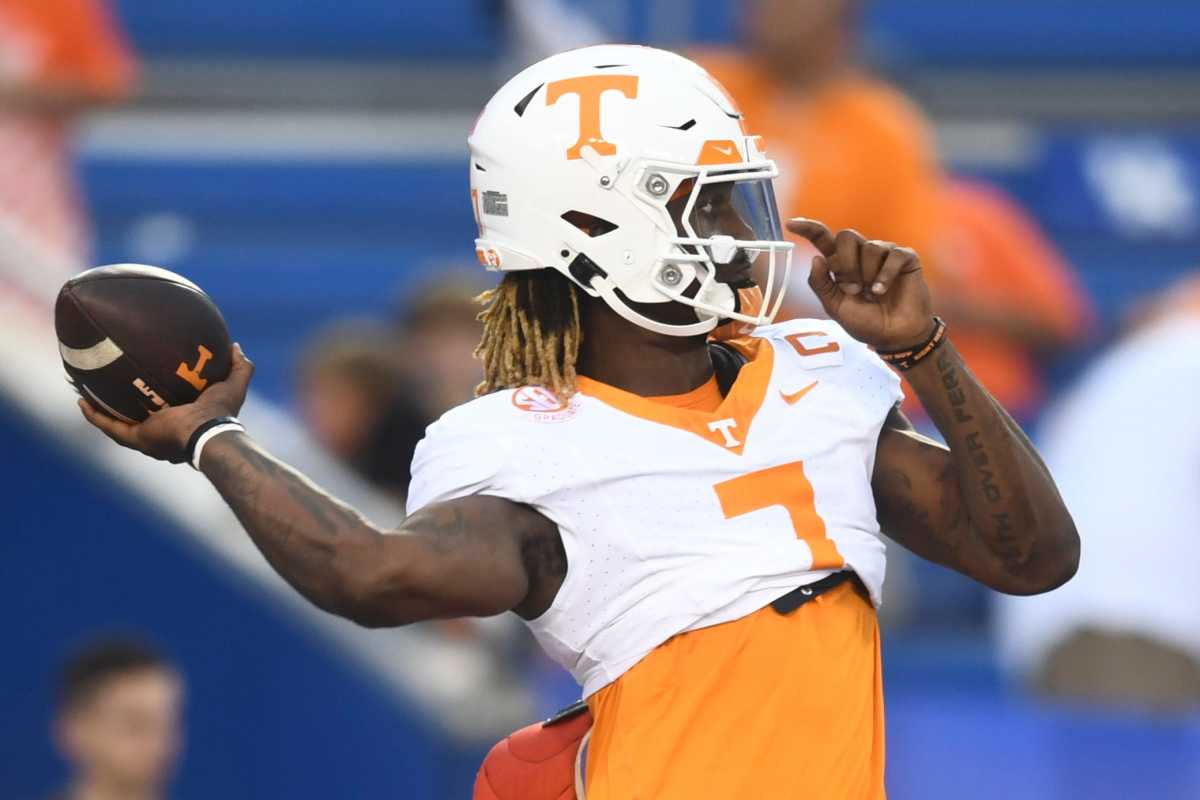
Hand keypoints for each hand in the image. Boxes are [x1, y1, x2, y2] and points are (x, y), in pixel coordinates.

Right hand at [79, 344, 254, 462]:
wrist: (208, 431)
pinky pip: (110, 427)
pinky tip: (82, 400)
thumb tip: (235, 346)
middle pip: (134, 416)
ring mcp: (148, 438)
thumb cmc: (222, 411)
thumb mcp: (234, 384)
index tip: (143, 381)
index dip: (152, 396)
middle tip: (107, 384)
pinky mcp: (137, 439)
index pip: (163, 409)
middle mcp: (162, 433)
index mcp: (182, 421)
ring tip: (85, 391)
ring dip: (100, 409)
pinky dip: (95, 416)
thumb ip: (240, 366)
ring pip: (116, 423)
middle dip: (119, 404)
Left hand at [787, 219, 934, 350]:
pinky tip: (882, 290)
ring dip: (867, 274)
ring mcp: (884, 254)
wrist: (894, 337)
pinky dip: (885, 274)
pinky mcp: (905, 258)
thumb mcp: (835, 307)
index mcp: (842, 264)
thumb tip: (816, 258)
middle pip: (846, 236)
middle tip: (853, 289)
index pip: (823, 239)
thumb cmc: (866, 322)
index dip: (809, 229)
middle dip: (846, 263)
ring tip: (871, 293)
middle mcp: (861, 254)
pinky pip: (892, 254)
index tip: (791, 224)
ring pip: (870, 246)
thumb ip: (821, 284)